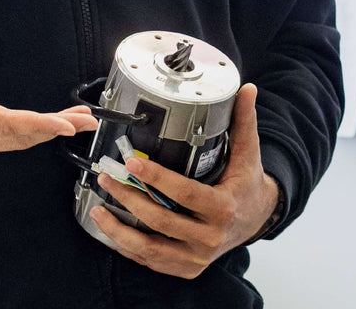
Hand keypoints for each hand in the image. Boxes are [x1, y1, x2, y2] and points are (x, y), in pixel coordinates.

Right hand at [0, 48, 95, 155]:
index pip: (3, 122)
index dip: (38, 123)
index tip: (64, 124)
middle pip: (17, 135)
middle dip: (54, 128)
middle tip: (88, 121)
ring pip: (13, 141)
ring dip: (46, 132)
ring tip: (75, 122)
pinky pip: (4, 142)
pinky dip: (29, 134)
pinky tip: (43, 127)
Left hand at [89, 83, 278, 278]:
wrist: (256, 218)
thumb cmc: (246, 183)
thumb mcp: (248, 152)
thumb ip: (244, 120)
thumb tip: (246, 89)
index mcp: (223, 208)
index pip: (185, 194)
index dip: (157, 179)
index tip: (133, 162)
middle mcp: (209, 237)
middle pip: (162, 220)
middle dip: (130, 198)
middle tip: (107, 176)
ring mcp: (197, 257)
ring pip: (152, 248)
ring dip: (120, 230)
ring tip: (98, 208)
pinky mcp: (186, 267)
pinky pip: (152, 260)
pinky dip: (128, 248)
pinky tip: (110, 230)